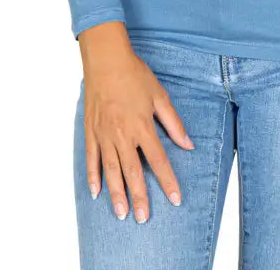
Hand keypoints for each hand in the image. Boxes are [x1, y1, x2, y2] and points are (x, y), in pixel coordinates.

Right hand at [81, 33, 194, 222]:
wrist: (106, 60)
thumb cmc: (134, 75)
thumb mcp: (159, 96)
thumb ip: (173, 123)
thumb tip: (188, 144)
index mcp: (143, 126)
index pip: (159, 161)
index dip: (168, 182)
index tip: (175, 199)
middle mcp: (123, 135)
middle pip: (133, 172)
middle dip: (139, 197)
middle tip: (144, 218)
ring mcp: (104, 135)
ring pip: (111, 171)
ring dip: (116, 194)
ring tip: (121, 214)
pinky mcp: (91, 131)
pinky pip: (92, 159)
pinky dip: (93, 176)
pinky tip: (97, 192)